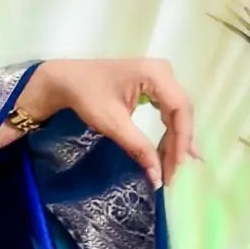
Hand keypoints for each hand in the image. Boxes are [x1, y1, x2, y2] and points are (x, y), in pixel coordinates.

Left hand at [12, 58, 199, 191]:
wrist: (67, 79)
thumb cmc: (87, 96)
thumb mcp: (112, 123)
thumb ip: (138, 147)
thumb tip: (157, 177)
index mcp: (156, 73)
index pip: (180, 109)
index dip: (182, 139)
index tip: (177, 165)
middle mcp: (163, 71)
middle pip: (181, 111)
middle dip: (179, 144)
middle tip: (173, 173)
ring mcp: (160, 77)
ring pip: (177, 113)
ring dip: (175, 140)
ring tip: (173, 167)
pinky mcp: (154, 85)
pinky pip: (168, 110)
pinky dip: (168, 132)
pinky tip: (171, 151)